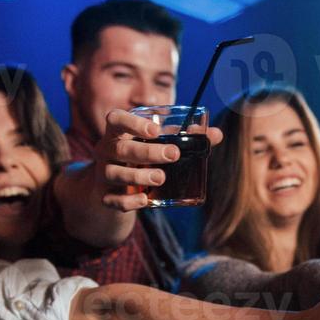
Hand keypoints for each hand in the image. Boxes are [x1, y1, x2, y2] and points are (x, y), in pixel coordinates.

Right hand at [92, 108, 224, 212]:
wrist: (113, 187)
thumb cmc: (140, 158)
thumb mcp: (155, 144)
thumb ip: (184, 137)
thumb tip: (217, 134)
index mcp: (118, 132)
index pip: (115, 119)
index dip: (133, 123)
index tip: (156, 130)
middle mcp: (106, 150)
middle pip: (121, 148)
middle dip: (148, 152)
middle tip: (173, 155)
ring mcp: (103, 174)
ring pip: (115, 173)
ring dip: (139, 176)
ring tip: (161, 178)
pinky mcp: (104, 195)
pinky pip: (113, 199)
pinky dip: (129, 201)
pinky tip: (145, 200)